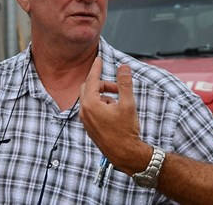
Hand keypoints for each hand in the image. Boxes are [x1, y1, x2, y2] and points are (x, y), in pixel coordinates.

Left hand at [79, 57, 149, 173]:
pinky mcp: (89, 127)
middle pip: (89, 88)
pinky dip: (101, 104)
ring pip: (90, 99)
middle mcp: (84, 111)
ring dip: (103, 95)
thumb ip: (125, 83)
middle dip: (102, 84)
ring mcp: (85, 120)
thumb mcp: (128, 104)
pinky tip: (115, 112)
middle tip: (117, 87)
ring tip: (119, 103)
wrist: (125, 154)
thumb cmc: (126, 130)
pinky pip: (91, 109)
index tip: (98, 59)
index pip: (92, 80)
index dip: (96, 68)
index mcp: (90, 104)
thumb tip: (123, 67)